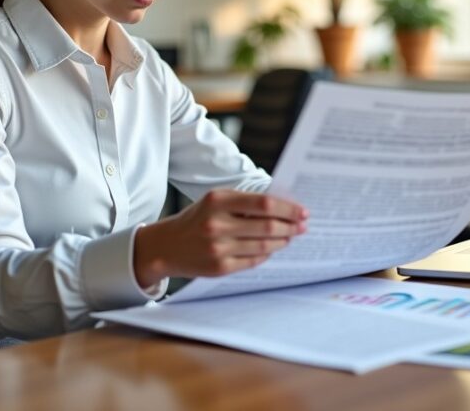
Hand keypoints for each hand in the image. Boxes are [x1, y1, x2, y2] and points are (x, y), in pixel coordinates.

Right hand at [133, 189, 307, 288]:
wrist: (167, 247)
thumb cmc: (197, 220)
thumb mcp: (215, 202)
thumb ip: (244, 202)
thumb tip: (283, 208)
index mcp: (218, 201)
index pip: (263, 203)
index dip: (287, 208)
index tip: (303, 211)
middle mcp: (217, 224)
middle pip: (267, 226)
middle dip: (290, 226)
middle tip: (302, 226)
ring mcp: (218, 248)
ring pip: (264, 245)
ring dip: (283, 241)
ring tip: (290, 236)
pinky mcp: (220, 267)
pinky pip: (254, 261)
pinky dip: (267, 254)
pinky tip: (272, 248)